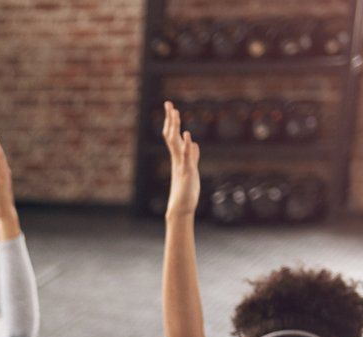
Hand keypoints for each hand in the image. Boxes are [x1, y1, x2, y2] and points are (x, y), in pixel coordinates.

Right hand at [161, 101, 199, 219]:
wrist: (181, 208)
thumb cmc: (186, 191)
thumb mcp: (191, 169)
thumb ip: (192, 156)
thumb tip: (194, 144)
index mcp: (178, 158)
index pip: (173, 136)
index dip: (171, 122)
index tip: (170, 108)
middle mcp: (177, 159)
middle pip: (171, 135)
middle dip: (170, 119)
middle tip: (168, 104)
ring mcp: (181, 164)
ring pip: (176, 142)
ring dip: (175, 127)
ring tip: (175, 113)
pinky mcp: (186, 172)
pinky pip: (186, 156)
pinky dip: (186, 145)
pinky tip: (187, 135)